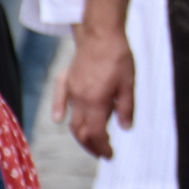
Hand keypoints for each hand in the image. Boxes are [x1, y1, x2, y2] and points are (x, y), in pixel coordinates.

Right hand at [63, 27, 135, 158]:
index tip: (109, 155)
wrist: (101, 34)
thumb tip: (125, 128)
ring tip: (90, 140)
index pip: (96, 133)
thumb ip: (126, 107)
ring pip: (71, 119)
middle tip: (101, 152)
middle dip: (90, 145)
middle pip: (81, 130)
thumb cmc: (118, 57)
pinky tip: (60, 119)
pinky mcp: (66, 79)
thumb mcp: (128, 84)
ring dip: (79, 132)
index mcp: (95, 102)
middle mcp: (79, 100)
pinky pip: (60, 99)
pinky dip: (60, 111)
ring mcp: (70, 90)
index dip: (102, 147)